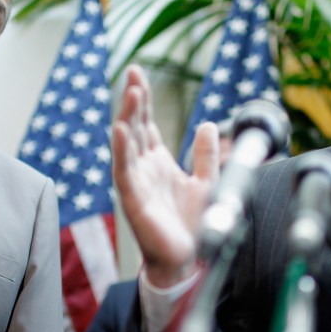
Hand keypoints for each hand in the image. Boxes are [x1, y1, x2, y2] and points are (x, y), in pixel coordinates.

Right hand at [112, 65, 219, 287]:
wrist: (187, 259)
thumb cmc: (191, 224)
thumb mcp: (207, 181)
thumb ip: (206, 155)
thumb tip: (209, 125)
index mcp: (158, 162)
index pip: (147, 124)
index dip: (143, 100)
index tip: (138, 74)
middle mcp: (143, 168)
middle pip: (134, 127)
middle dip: (133, 99)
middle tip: (133, 72)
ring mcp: (136, 182)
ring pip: (126, 144)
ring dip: (128, 117)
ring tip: (132, 92)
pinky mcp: (133, 199)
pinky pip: (123, 171)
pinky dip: (121, 150)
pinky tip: (121, 129)